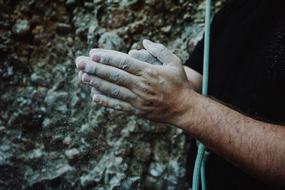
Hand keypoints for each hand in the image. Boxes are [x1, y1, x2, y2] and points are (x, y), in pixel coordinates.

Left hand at [75, 39, 193, 123]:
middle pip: (114, 75)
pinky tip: (94, 96)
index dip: (107, 58)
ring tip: (82, 76)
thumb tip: (143, 42)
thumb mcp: (174, 62)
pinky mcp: (137, 110)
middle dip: (95, 69)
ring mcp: (138, 99)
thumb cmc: (179, 84)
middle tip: (80, 63)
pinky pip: (118, 105)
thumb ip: (159, 50)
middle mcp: (141, 85)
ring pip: (113, 90)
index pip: (124, 63)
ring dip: (96, 83)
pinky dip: (105, 101)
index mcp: (149, 72)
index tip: (93, 54)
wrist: (183, 108)